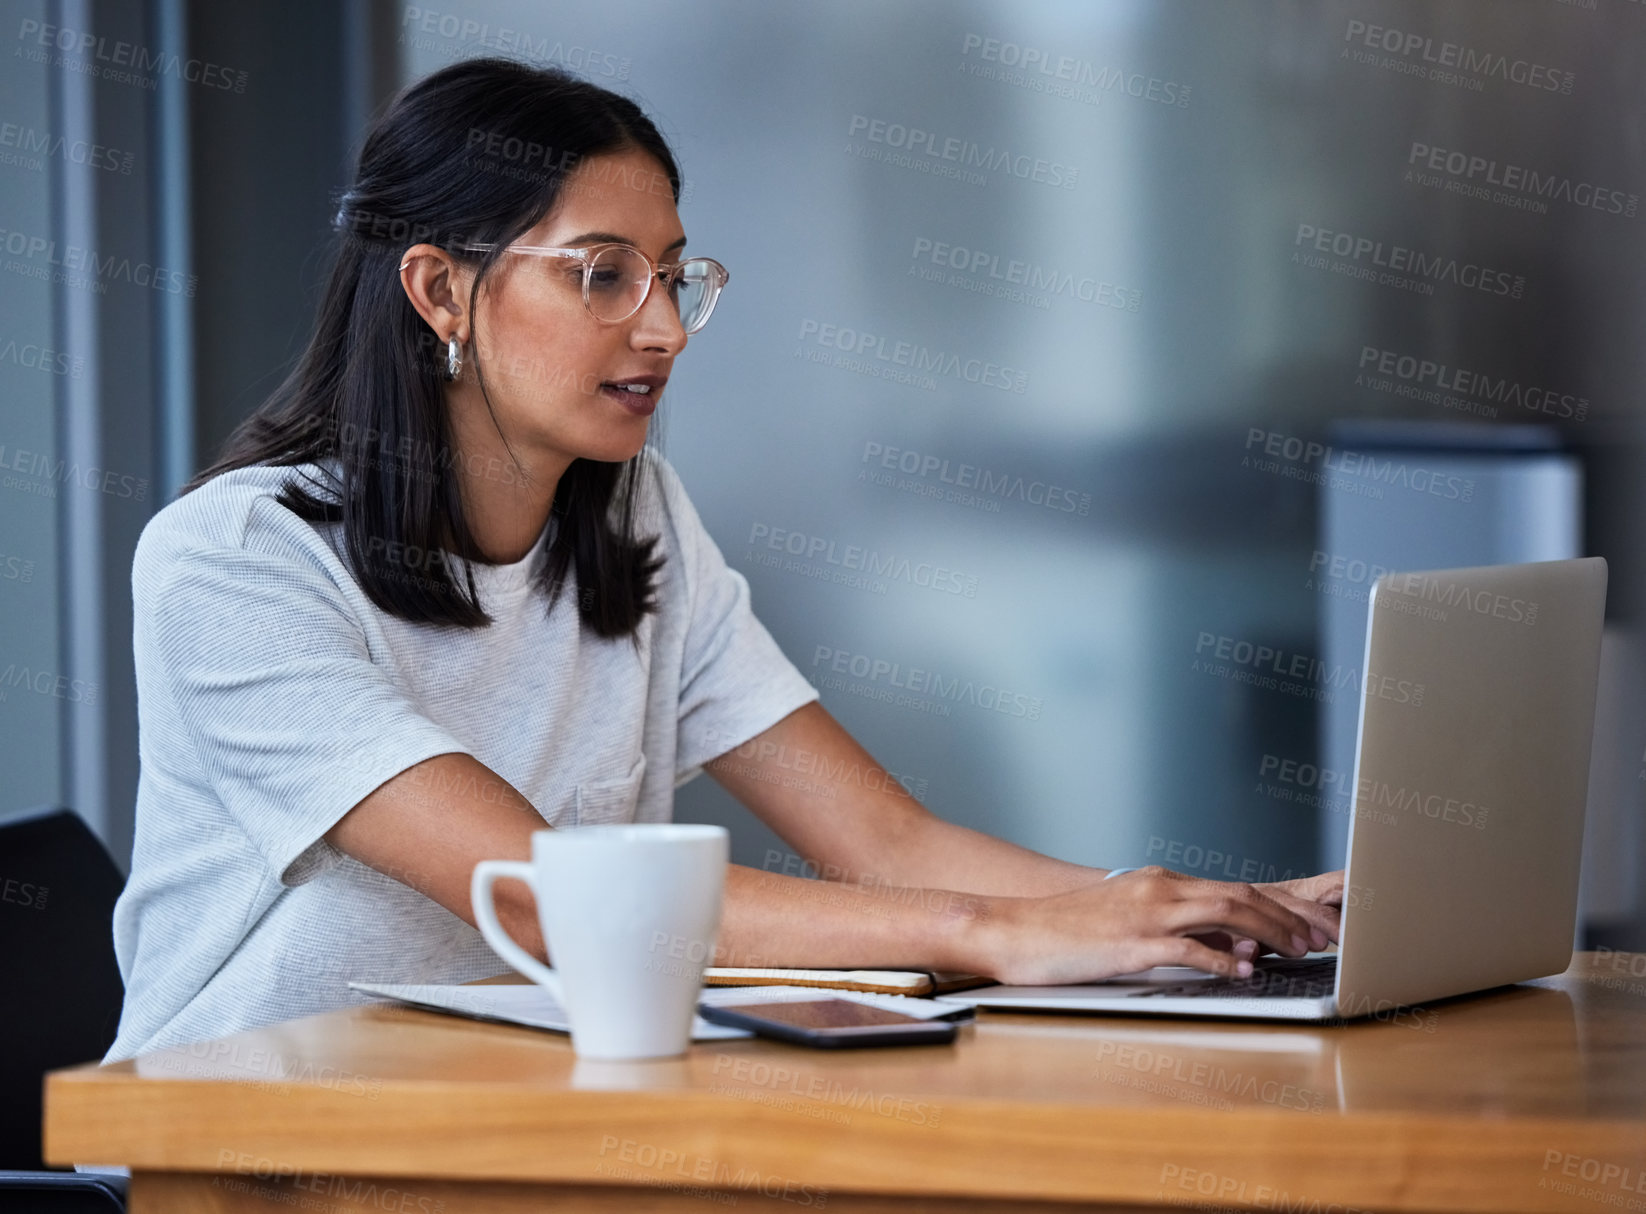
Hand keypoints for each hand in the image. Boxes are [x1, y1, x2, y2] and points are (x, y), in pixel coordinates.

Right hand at [968, 866, 1334, 985]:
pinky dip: (1221, 960)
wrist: (1013, 930)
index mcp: (1159, 883)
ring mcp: (1144, 914)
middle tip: (1322, 939)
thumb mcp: (1129, 924)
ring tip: (1297, 951)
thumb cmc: (1067, 933)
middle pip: (1239, 896)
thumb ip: (1181, 932)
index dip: (1279, 909)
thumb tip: (1236, 949)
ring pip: (1223, 912)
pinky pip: (1187, 948)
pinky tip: (1243, 972)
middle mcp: (1158, 890)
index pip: (1233, 889)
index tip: (1311, 928)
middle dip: (1288, 918)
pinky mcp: (1130, 944)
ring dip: (1268, 932)